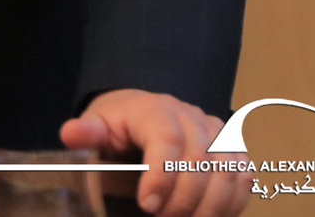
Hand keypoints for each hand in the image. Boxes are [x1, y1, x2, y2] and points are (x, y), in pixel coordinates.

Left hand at [60, 89, 250, 216]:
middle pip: (201, 159)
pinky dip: (231, 203)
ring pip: (228, 170)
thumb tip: (70, 134)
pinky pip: (244, 177)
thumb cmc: (118, 125)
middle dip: (183, 198)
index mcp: (155, 109)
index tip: (147, 205)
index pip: (168, 139)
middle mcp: (191, 116)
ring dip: (210, 206)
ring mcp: (216, 131)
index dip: (162, 176)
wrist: (142, 113)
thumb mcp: (97, 126)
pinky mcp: (232, 148)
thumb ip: (87, 133)